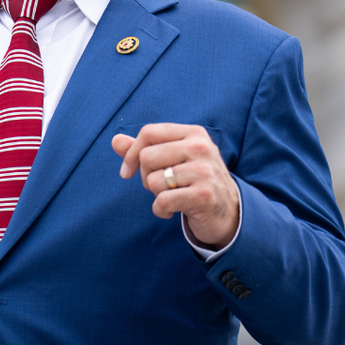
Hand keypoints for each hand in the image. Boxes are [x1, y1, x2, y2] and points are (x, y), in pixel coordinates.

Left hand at [111, 123, 240, 247]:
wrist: (229, 211)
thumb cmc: (194, 181)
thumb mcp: (173, 160)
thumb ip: (144, 149)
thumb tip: (115, 140)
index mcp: (193, 133)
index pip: (149, 132)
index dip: (131, 153)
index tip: (128, 171)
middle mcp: (201, 148)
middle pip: (147, 157)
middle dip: (146, 177)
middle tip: (161, 186)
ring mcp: (204, 171)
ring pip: (154, 181)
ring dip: (156, 195)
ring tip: (172, 196)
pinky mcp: (204, 196)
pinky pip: (162, 201)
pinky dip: (161, 210)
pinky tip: (172, 211)